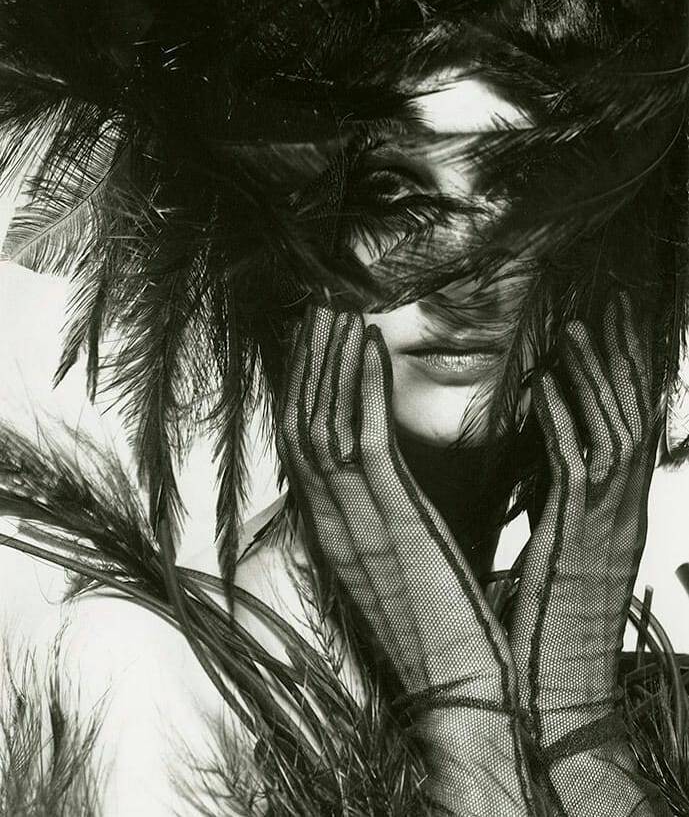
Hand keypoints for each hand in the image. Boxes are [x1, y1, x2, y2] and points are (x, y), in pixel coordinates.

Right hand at [277, 307, 533, 815]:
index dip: (301, 384)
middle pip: (304, 421)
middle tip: (320, 305)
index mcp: (327, 528)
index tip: (312, 338)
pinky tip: (370, 348)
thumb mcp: (390, 564)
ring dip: (333, 360)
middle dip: (310, 359)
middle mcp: (329, 518)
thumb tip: (376, 475)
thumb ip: (373, 517)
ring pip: (326, 422)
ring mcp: (354, 518)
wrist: (449, 688)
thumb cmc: (431, 625)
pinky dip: (362, 389)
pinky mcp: (391, 520)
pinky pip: (366, 440)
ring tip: (342, 310)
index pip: (299, 442)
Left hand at [510, 295, 660, 814]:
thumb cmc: (549, 621)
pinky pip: (577, 471)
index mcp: (614, 509)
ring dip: (593, 376)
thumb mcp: (562, 549)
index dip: (618, 372)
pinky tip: (547, 388)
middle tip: (604, 307)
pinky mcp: (578, 544)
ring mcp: (607, 525)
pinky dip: (563, 424)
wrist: (557, 695)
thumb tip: (539, 460)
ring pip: (613, 432)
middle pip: (631, 415)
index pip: (626, 424)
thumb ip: (557, 501)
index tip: (604, 325)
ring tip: (574, 329)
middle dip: (617, 358)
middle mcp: (621, 509)